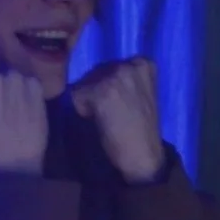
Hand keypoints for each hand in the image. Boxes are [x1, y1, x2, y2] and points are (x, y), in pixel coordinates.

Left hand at [71, 57, 164, 182]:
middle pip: (94, 72)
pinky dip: (82, 109)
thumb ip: (122, 79)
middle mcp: (130, 64)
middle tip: (112, 112)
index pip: (108, 66)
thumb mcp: (138, 93)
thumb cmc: (138, 128)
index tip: (119, 103)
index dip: (106, 86)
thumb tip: (91, 74)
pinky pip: (76, 94)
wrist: (144, 156)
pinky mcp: (102, 90)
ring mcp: (116, 75)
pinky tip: (100, 120)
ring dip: (88, 100)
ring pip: (84, 83)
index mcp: (143, 63)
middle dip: (95, 91)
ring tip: (107, 117)